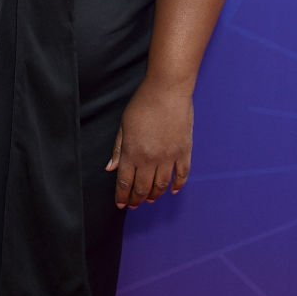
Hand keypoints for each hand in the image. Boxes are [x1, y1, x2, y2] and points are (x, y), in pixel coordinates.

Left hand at [105, 79, 192, 208]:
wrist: (168, 90)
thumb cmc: (143, 103)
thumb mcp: (124, 125)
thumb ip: (119, 149)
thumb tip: (111, 168)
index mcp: (133, 152)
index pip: (125, 182)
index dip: (122, 195)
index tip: (120, 203)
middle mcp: (151, 159)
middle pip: (143, 188)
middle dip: (136, 199)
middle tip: (133, 205)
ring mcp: (169, 157)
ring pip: (162, 186)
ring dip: (155, 195)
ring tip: (149, 199)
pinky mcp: (184, 152)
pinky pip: (182, 175)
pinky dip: (178, 185)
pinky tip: (173, 190)